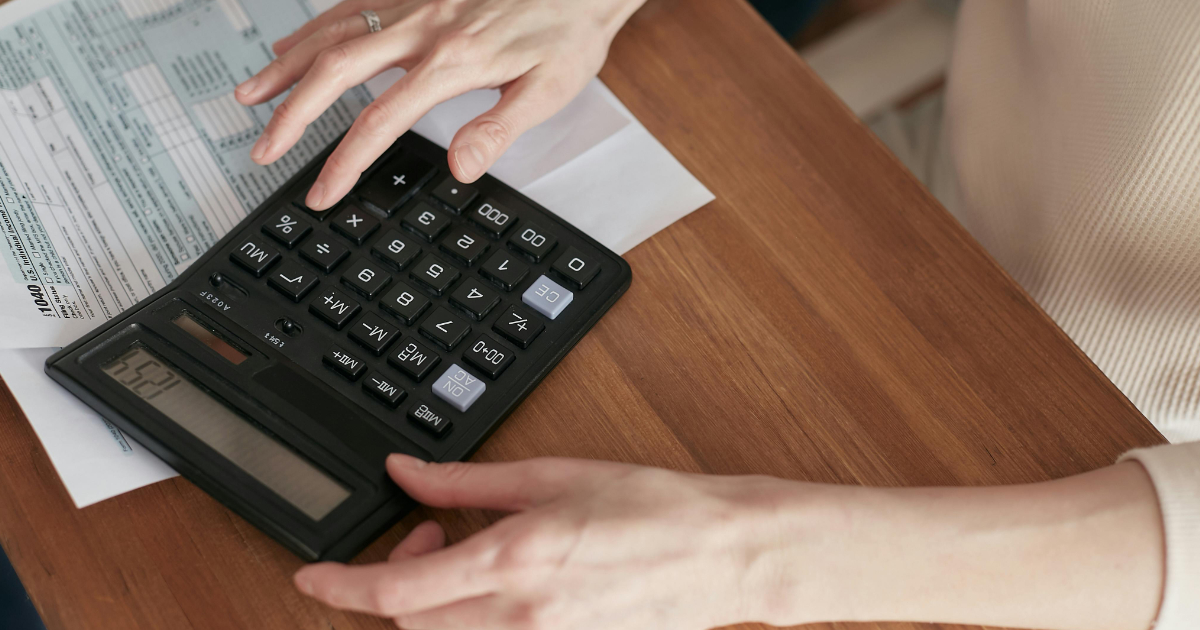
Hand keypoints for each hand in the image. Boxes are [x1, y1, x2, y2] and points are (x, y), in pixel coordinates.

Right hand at [235, 0, 645, 210]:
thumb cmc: (569, 33)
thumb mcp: (549, 90)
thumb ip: (498, 129)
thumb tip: (460, 169)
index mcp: (452, 61)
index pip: (380, 121)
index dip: (344, 163)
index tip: (322, 194)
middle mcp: (423, 28)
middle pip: (336, 71)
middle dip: (292, 115)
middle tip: (262, 150)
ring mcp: (415, 4)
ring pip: (333, 32)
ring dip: (286, 66)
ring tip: (249, 96)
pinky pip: (351, 4)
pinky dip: (314, 27)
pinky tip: (291, 44)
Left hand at [294, 455, 786, 628]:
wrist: (721, 553)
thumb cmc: (653, 508)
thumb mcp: (551, 475)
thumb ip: (465, 482)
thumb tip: (407, 472)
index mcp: (513, 560)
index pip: (395, 589)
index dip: (339, 586)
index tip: (310, 576)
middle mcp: (520, 616)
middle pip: (410, 621)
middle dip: (393, 581)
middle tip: (429, 532)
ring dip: (430, 604)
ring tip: (465, 556)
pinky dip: (471, 619)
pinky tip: (499, 585)